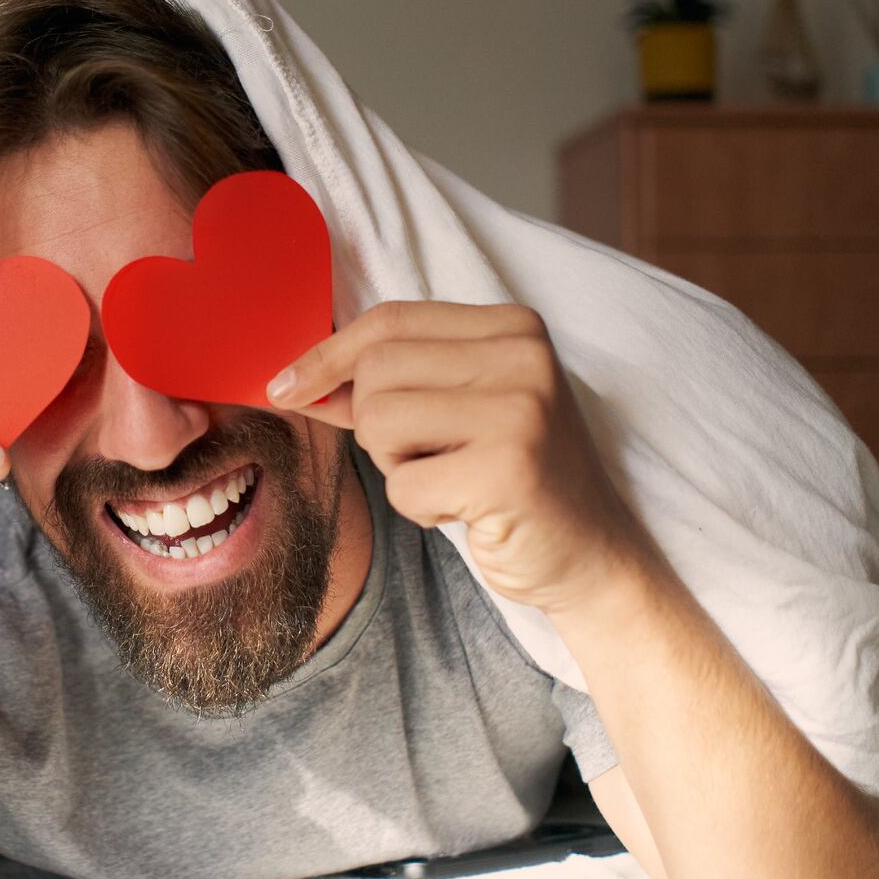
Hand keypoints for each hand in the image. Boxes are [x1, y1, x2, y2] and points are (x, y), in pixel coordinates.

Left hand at [267, 301, 658, 616]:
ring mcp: (522, 410)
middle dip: (375, 425)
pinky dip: (421, 508)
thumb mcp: (460, 410)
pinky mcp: (509, 470)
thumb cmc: (515, 481)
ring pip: (379, 423)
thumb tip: (295, 379)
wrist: (593, 557)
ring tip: (454, 479)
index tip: (284, 386)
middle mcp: (524, 356)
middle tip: (428, 456)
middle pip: (376, 371)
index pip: (390, 320)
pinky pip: (403, 485)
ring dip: (398, 467)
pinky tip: (470, 512)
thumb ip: (389, 384)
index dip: (327, 355)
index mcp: (513, 327)